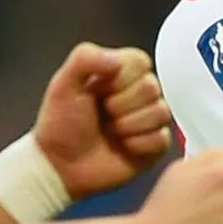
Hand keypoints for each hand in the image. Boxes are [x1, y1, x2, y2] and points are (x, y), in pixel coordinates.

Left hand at [34, 42, 173, 198]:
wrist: (60, 165)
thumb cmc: (60, 124)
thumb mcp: (63, 84)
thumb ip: (85, 58)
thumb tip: (117, 60)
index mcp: (120, 72)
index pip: (140, 62)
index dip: (120, 79)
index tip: (99, 91)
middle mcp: (139, 93)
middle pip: (152, 88)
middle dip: (122, 105)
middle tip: (104, 115)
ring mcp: (149, 120)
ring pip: (161, 112)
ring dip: (129, 126)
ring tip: (111, 132)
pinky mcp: (155, 145)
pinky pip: (162, 139)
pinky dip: (139, 145)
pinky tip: (123, 147)